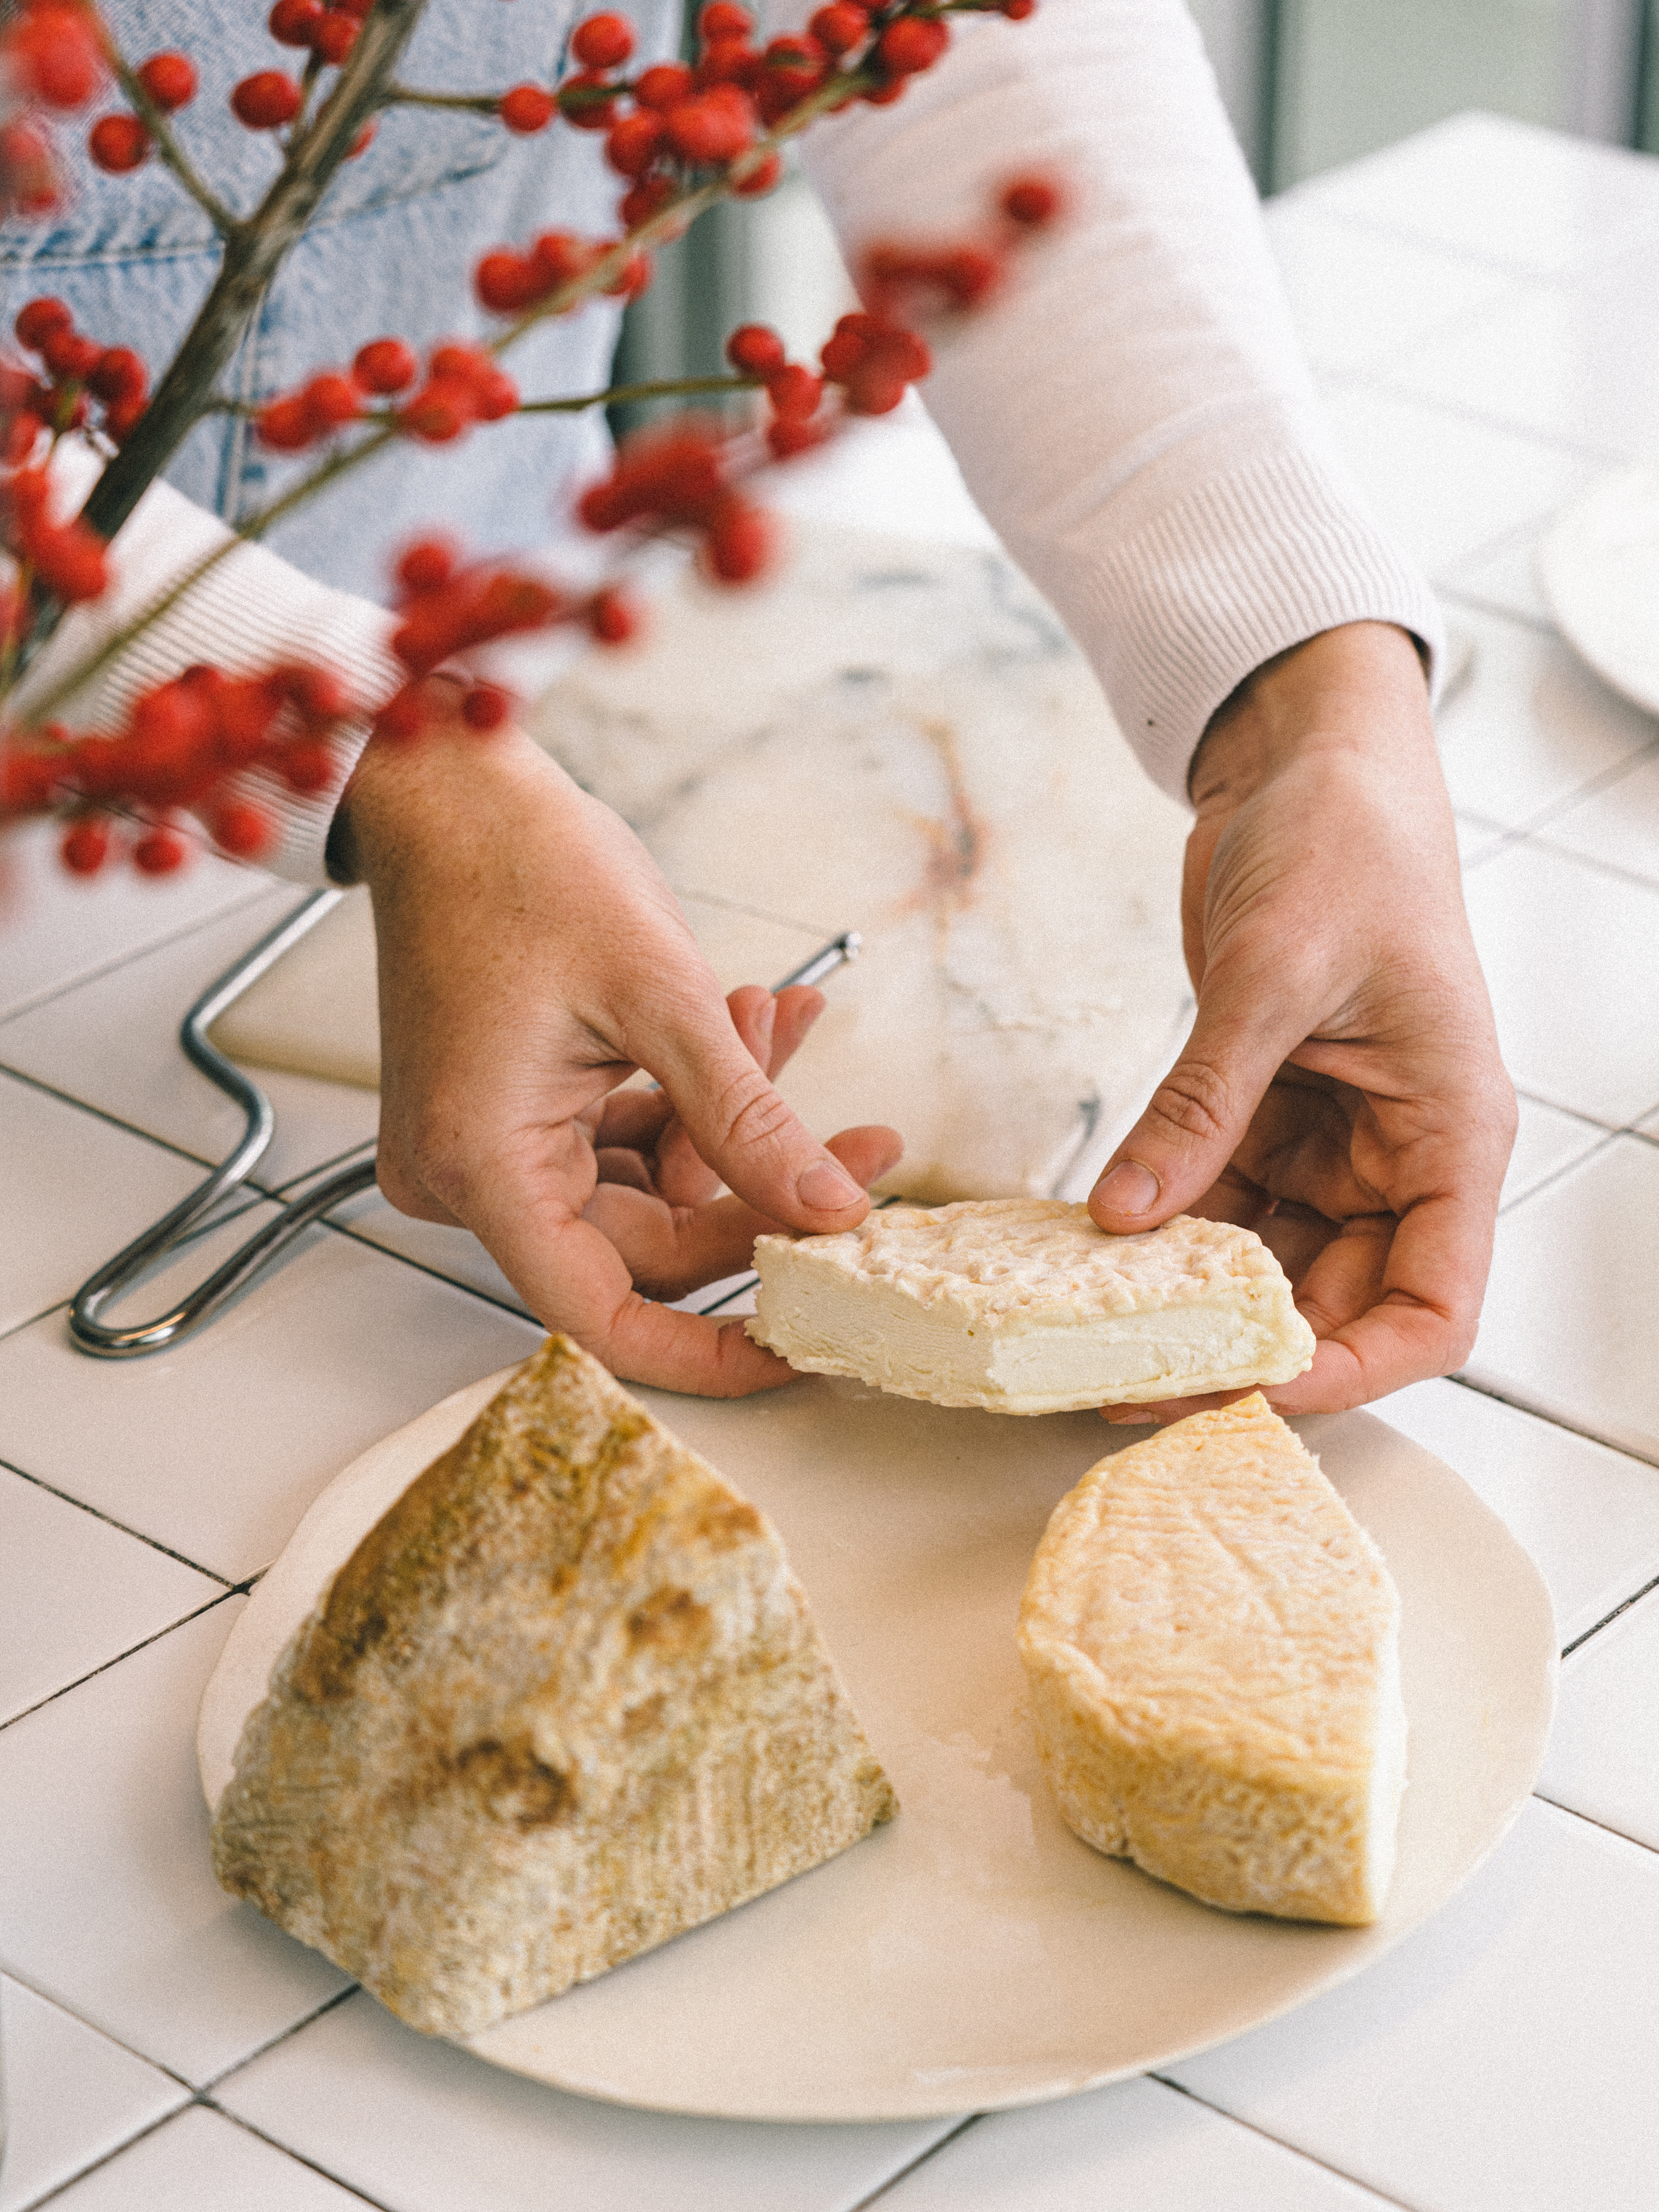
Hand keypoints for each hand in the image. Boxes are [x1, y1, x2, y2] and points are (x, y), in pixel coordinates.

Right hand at [332, 699, 900, 1394]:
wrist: (450, 786)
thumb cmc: (517, 864)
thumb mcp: (660, 997)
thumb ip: (747, 1120)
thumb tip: (828, 1208)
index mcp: (482, 1164)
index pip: (600, 1315)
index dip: (706, 1349)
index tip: (797, 1348)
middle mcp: (469, 1173)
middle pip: (645, 1241)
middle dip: (760, 1189)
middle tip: (864, 1147)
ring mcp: (487, 1140)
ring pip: (647, 1181)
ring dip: (733, 1120)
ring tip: (785, 1024)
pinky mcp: (511, 1106)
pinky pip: (622, 1135)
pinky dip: (691, 1091)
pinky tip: (750, 1019)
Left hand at [1088, 622, 1514, 1419]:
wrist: (1309, 769)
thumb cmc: (1347, 843)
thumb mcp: (1275, 975)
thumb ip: (1204, 1101)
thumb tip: (1130, 1217)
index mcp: (1449, 1137)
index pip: (1431, 1309)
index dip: (1351, 1371)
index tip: (1252, 1388)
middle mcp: (1396, 1158)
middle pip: (1334, 1305)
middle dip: (1238, 1350)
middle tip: (1128, 1375)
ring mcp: (1327, 1144)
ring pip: (1259, 1264)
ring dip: (1181, 1299)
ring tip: (1089, 1327)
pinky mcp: (1262, 1116)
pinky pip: (1208, 1202)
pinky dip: (1154, 1230)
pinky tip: (1088, 1252)